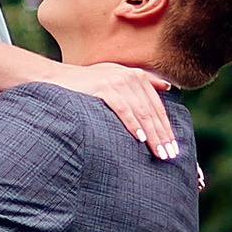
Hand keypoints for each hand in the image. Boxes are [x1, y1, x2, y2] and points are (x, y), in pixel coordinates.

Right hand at [44, 59, 180, 159]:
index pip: (157, 107)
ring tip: (159, 152)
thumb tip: (168, 87)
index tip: (174, 148)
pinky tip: (140, 139)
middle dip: (162, 135)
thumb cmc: (88, 83)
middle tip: (170, 155)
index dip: (166, 128)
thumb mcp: (117, 77)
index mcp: (137, 76)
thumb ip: (143, 81)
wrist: (57, 78)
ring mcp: (117, 82)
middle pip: (152, 111)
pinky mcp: (103, 88)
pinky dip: (132, 124)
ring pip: (142, 112)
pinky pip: (123, 109)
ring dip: (152, 134)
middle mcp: (130, 77)